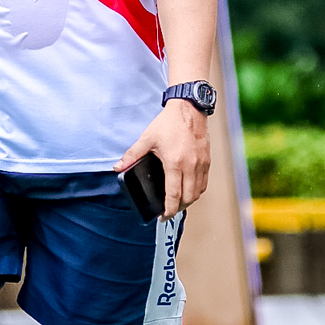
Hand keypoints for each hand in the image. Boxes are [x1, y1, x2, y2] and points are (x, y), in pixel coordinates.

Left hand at [115, 100, 209, 216]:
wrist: (189, 108)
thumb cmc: (168, 122)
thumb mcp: (147, 138)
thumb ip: (132, 155)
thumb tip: (117, 167)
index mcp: (175, 162)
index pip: (174, 194)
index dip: (168, 209)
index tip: (163, 216)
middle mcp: (191, 165)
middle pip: (188, 198)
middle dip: (178, 208)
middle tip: (168, 212)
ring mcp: (201, 163)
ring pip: (198, 192)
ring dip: (189, 201)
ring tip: (178, 203)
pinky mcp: (207, 160)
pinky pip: (204, 182)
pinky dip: (197, 191)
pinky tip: (189, 190)